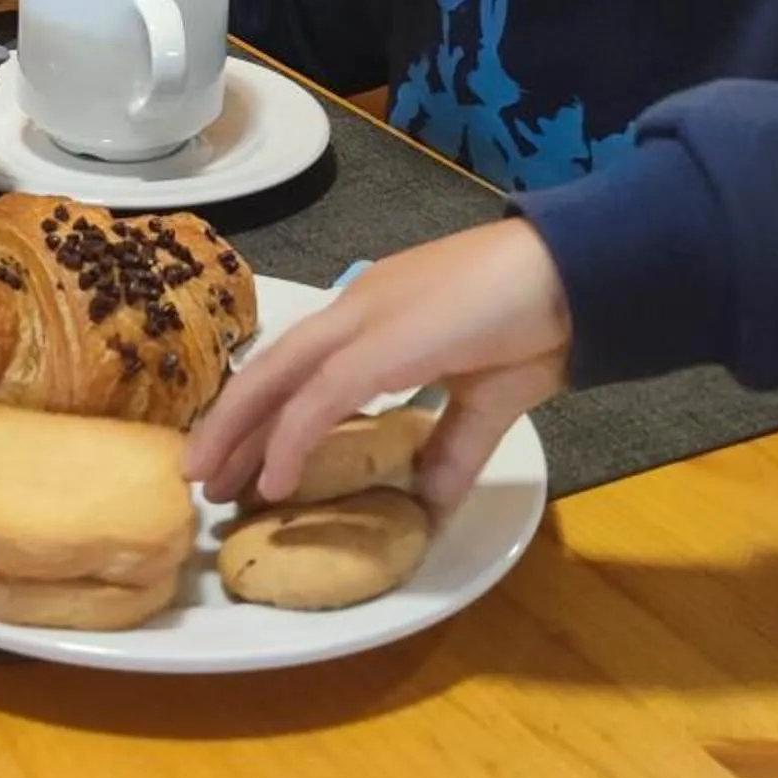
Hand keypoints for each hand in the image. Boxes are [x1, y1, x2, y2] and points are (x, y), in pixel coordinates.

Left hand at [185, 219, 569, 514]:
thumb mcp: (487, 398)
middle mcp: (356, 307)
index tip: (238, 453)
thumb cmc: (541, 320)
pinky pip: (320, 397)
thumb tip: (430, 503)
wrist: (581, 274)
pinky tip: (274, 479)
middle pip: (270, 368)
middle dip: (228, 423)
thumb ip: (452, 447)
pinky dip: (290, 439)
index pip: (297, 360)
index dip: (261, 407)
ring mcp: (365, 318)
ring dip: (238, 431)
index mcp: (374, 311)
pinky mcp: (383, 342)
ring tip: (209, 482)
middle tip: (196, 475)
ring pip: (278, 378)